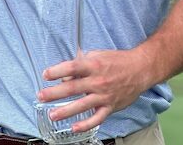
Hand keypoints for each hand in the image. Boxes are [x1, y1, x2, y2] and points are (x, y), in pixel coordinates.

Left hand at [37, 49, 154, 132]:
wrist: (141, 69)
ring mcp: (104, 95)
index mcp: (94, 65)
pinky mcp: (111, 106)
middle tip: (41, 96)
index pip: (72, 67)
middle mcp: (98, 80)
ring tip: (52, 115)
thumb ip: (81, 62)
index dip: (57, 71)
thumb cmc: (118, 61)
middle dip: (54, 93)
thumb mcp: (98, 54)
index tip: (45, 75)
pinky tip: (74, 128)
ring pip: (82, 105)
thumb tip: (65, 73)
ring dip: (65, 111)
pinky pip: (97, 118)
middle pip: (72, 88)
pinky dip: (86, 124)